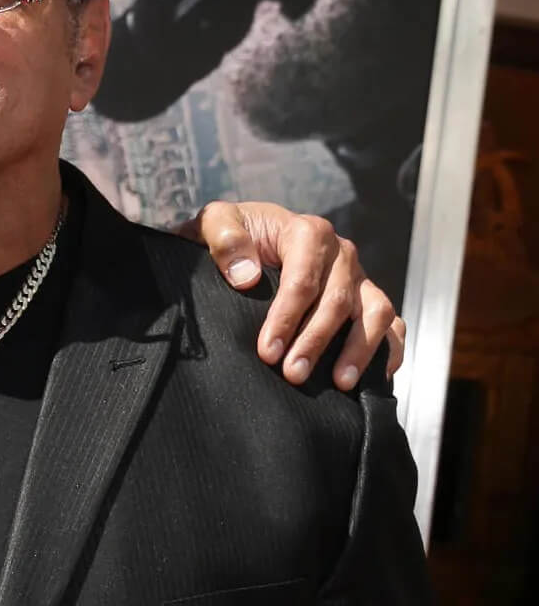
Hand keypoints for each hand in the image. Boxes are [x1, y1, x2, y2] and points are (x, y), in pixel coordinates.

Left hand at [194, 201, 404, 390]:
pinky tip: (375, 376)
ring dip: (359, 350)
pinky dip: (389, 348)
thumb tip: (246, 276)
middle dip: (315, 342)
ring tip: (340, 382)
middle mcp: (341, 254)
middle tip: (293, 374)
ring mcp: (359, 277)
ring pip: (375, 313)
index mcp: (308, 233)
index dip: (286, 318)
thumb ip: (224, 238)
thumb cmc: (233, 234)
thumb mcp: (215, 223)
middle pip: (338, 301)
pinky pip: (391, 323)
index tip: (268, 352)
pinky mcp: (368, 297)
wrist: (249, 236)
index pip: (302, 280)